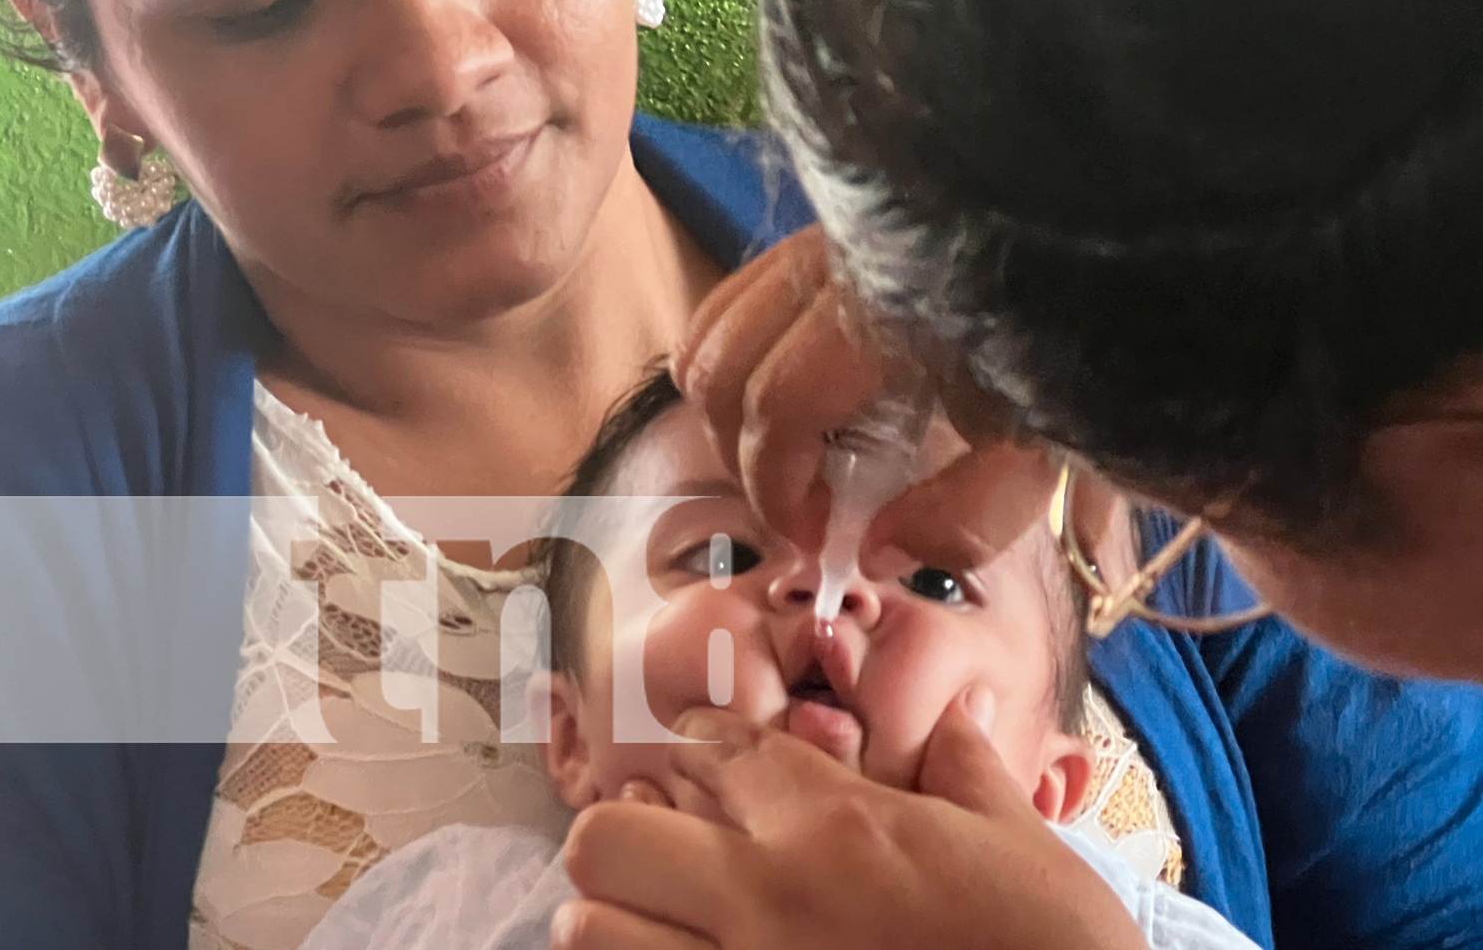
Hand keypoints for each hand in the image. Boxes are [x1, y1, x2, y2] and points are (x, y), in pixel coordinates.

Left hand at [550, 692, 1151, 949]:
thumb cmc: (1051, 947)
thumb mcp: (1021, 845)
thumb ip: (965, 770)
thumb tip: (956, 715)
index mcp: (835, 827)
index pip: (713, 749)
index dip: (707, 745)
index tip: (718, 760)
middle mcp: (764, 899)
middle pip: (606, 838)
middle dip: (626, 832)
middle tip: (669, 847)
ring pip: (589, 933)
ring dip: (614, 918)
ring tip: (662, 922)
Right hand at [674, 227, 1064, 571]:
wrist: (1098, 260)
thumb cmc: (1075, 356)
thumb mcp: (1039, 452)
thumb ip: (963, 516)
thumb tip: (873, 549)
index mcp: (886, 314)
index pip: (778, 406)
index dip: (778, 490)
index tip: (818, 540)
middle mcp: (835, 262)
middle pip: (723, 369)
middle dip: (743, 459)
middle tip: (799, 509)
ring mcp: (819, 237)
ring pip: (712, 329)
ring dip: (729, 410)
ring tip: (789, 459)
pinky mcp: (818, 233)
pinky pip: (733, 297)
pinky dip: (734, 360)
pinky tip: (788, 402)